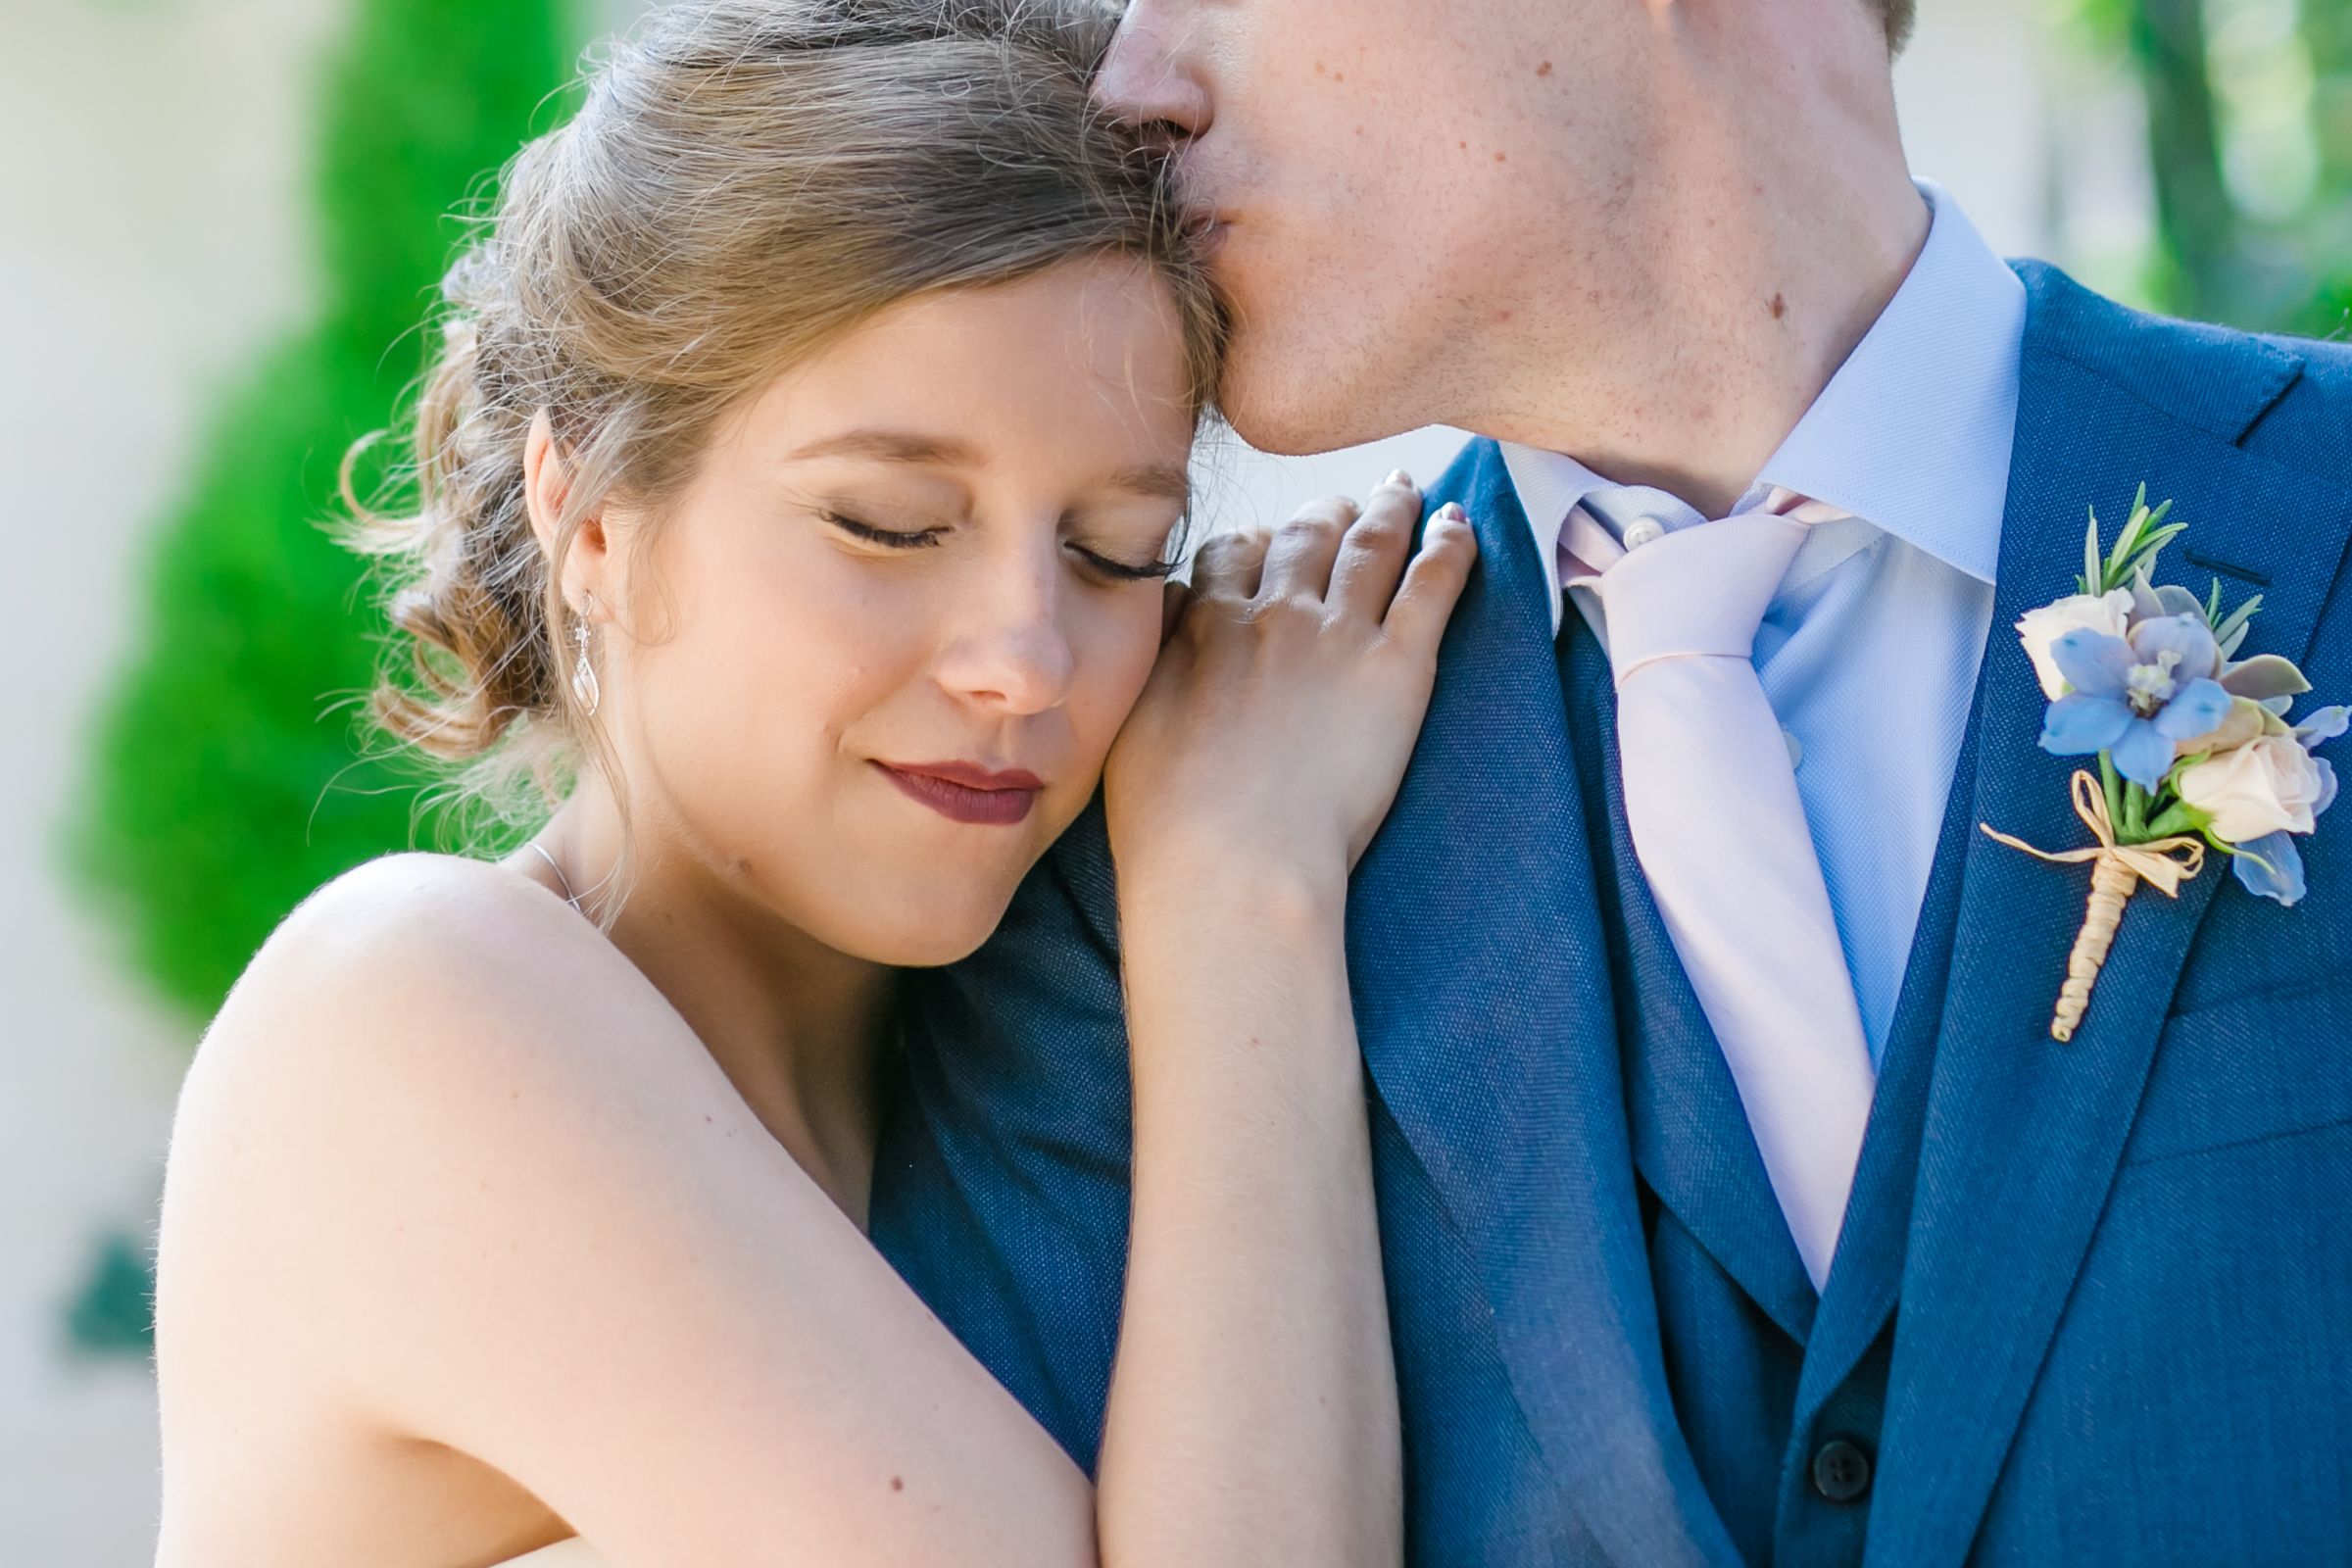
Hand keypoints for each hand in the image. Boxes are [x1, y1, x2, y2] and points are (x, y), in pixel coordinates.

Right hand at [1104, 474, 1476, 896]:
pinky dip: (1450, 545)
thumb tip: (1166, 615)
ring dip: (1391, 508)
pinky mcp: (1397, 668)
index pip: (1232, 553)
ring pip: (1371, 544)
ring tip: (1405, 489)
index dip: (1253, 543)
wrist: (1232, 862)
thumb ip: (1155, 657)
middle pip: (1304, 534)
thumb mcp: (1132, 723)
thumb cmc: (1170, 819)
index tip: (1265, 546)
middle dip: (1324, 514)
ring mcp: (1338, 636)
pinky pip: (1432, 584)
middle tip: (1343, 508)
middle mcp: (1274, 613)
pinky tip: (1461, 522)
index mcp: (1207, 625)